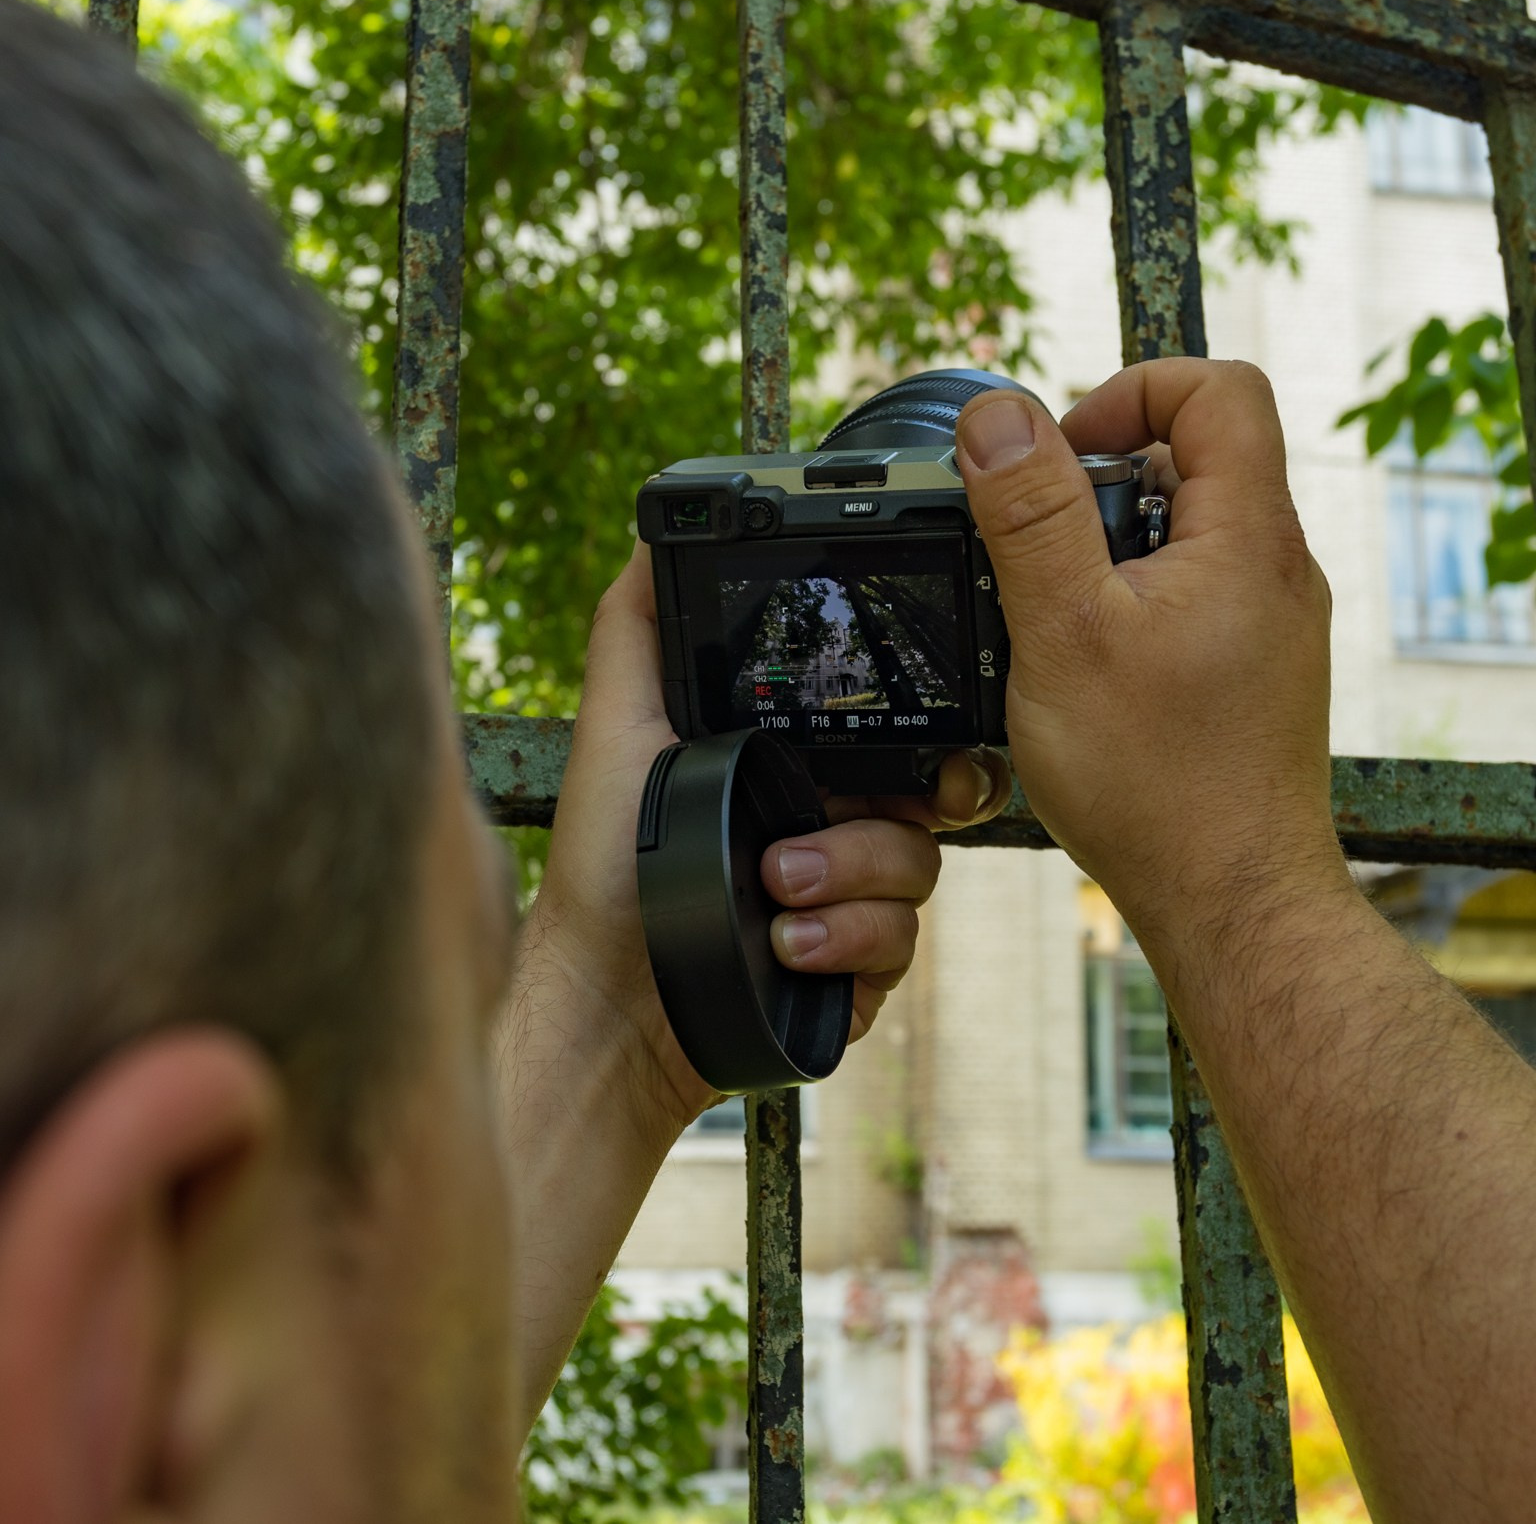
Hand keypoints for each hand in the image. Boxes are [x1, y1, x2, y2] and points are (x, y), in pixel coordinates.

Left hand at [514, 546, 1009, 1140]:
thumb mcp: (615, 727)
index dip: (920, 725)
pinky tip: (788, 941)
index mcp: (795, 764)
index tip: (918, 736)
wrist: (609, 1000)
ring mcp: (850, 899)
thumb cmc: (604, 867)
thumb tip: (650, 535)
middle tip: (833, 822)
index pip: (890, 727)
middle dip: (896, 809)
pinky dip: (846, 938)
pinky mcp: (856, 970)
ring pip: (918, 868)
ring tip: (774, 887)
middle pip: (930, 793)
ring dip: (848, 876)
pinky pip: (899, 942)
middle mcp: (832, 824)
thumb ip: (638, 626)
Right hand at [951, 361, 1353, 961]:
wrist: (1233, 902)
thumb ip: (1031, 516)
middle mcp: (1278, 569)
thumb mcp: (1064, 632)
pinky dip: (1129, 606)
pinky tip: (1086, 671)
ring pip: (1188, 533)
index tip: (1063, 451)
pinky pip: (1190, 596)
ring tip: (1058, 619)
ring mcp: (1271, 623)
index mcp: (1250, 537)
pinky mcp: (1253, 672)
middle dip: (1102, 480)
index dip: (1133, 391)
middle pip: (1198, 457)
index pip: (1219, 389)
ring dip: (1110, 550)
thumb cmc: (1159, 784)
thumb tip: (999, 416)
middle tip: (1040, 547)